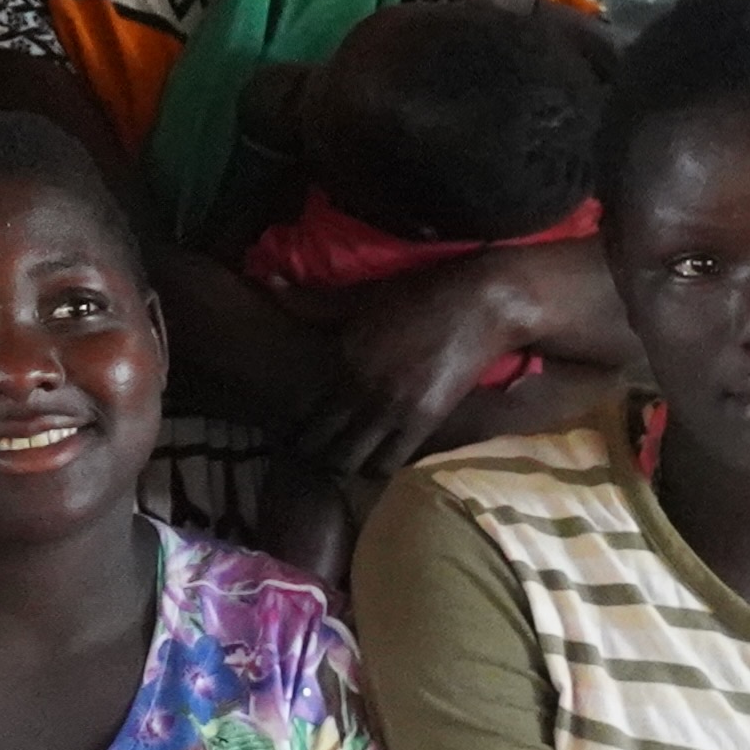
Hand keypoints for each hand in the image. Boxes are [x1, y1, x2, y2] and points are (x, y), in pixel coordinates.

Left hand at [296, 254, 533, 484]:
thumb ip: (312, 301)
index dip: (293, 428)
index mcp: (342, 358)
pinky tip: (373, 462)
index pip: (302, 409)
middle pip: (321, 444)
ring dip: (342, 467)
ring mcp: (392, 409)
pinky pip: (389, 462)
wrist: (481, 304)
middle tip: (311, 459)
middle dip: (311, 455)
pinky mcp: (425, 421)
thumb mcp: (360, 296)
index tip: (291, 435)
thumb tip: (269, 281)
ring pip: (351, 461)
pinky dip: (376, 468)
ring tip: (341, 465)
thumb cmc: (417, 295)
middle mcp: (361, 388)